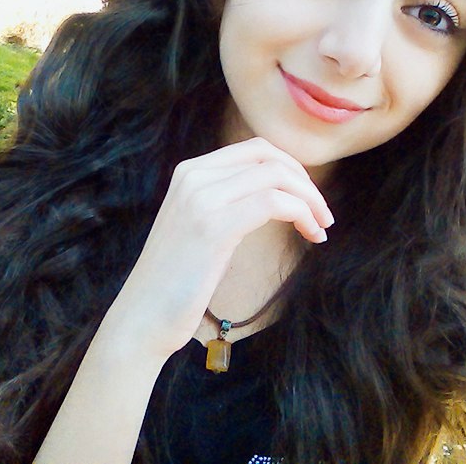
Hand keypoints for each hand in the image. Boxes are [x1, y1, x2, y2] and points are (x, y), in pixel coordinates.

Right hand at [103, 137, 333, 359]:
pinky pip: (274, 203)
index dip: (291, 169)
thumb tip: (274, 192)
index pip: (255, 149)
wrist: (143, 315)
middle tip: (322, 214)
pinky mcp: (214, 226)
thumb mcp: (198, 225)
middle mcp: (193, 176)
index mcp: (190, 172)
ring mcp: (201, 198)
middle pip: (269, 157)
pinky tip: (311, 236)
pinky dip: (302, 214)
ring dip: (310, 200)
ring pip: (276, 176)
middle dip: (305, 181)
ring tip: (320, 227)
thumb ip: (225, 200)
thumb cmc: (176, 280)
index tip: (308, 199)